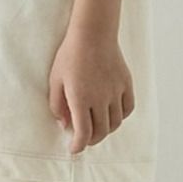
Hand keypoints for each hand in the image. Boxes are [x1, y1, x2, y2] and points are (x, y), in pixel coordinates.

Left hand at [48, 29, 135, 153]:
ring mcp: (115, 92)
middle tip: (83, 138)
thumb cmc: (70, 54)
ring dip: (105, 130)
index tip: (73, 148)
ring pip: (115, 123)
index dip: (78, 146)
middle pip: (100, 132)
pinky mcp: (126, 84)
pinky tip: (112, 113)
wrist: (93, 32)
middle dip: (90, 140)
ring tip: (96, 126)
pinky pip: (127, 109)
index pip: (83, 134)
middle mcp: (100, 99)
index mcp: (80, 99)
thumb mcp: (55, 78)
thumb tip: (64, 124)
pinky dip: (120, 116)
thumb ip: (57, 104)